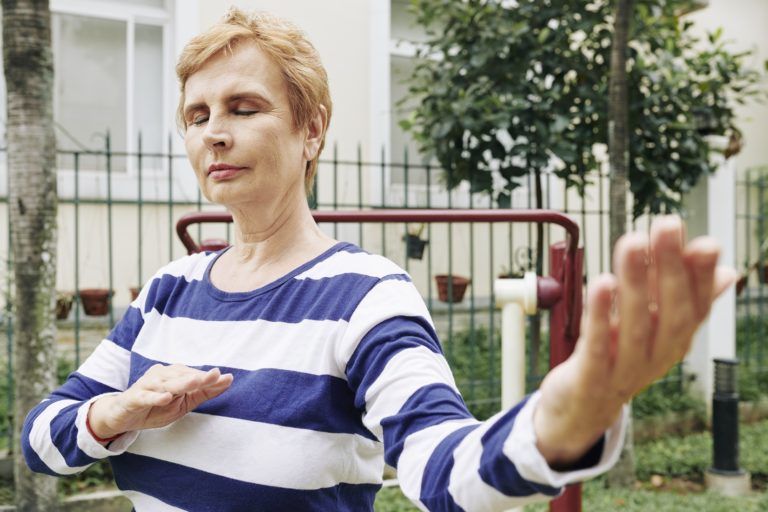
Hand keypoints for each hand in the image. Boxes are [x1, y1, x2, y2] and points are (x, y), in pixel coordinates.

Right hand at [88, 364, 233, 440]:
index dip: (209, 378)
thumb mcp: (184, 403)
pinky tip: (166, 397)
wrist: (123, 417)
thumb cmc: (156, 407)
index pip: (194, 375)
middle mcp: (162, 376)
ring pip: (166, 383)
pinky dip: (155, 396)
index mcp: (175, 375)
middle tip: (215, 375)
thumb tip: (229, 379)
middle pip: (183, 376)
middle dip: (200, 377)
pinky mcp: (134, 397)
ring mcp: (147, 385)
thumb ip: (205, 391)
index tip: (227, 377)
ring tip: (196, 382)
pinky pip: (146, 396)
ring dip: (181, 383)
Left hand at [533, 215, 735, 466]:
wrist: (582, 409)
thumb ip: (681, 295)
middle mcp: (657, 355)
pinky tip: (601, 283)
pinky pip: (598, 343)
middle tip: (667, 225)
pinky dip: (600, 314)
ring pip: (635, 324)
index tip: (705, 242)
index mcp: (675, 340)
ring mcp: (625, 369)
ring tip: (633, 242)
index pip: (696, 306)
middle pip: (670, 311)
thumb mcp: (653, 327)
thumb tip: (728, 271)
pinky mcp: (592, 377)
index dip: (701, 276)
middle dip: (669, 267)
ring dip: (635, 281)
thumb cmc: (618, 357)